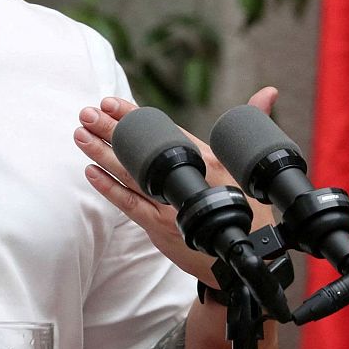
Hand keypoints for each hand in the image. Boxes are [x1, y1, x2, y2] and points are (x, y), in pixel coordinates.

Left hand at [74, 88, 278, 283]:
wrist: (245, 257)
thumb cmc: (250, 208)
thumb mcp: (251, 164)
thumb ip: (255, 123)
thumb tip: (268, 92)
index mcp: (207, 159)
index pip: (164, 130)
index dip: (135, 116)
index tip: (111, 101)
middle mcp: (187, 178)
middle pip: (142, 149)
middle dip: (112, 130)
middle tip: (87, 112)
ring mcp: (170, 203)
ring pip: (130, 174)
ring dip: (103, 153)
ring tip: (81, 134)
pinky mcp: (160, 227)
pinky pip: (129, 204)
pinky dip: (109, 188)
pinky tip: (90, 171)